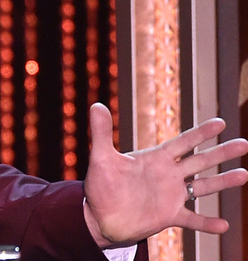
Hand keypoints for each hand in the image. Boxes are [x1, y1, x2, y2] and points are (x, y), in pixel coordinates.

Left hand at [82, 102, 247, 247]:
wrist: (99, 215)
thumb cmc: (101, 185)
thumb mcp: (101, 158)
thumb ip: (101, 132)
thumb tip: (96, 104)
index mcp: (155, 159)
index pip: (182, 142)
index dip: (200, 133)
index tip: (220, 122)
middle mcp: (168, 175)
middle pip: (199, 161)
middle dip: (221, 152)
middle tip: (244, 143)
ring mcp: (171, 196)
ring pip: (202, 187)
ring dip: (222, 181)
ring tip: (244, 175)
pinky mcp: (169, 216)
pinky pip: (192, 219)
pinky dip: (206, 223)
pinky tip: (223, 225)